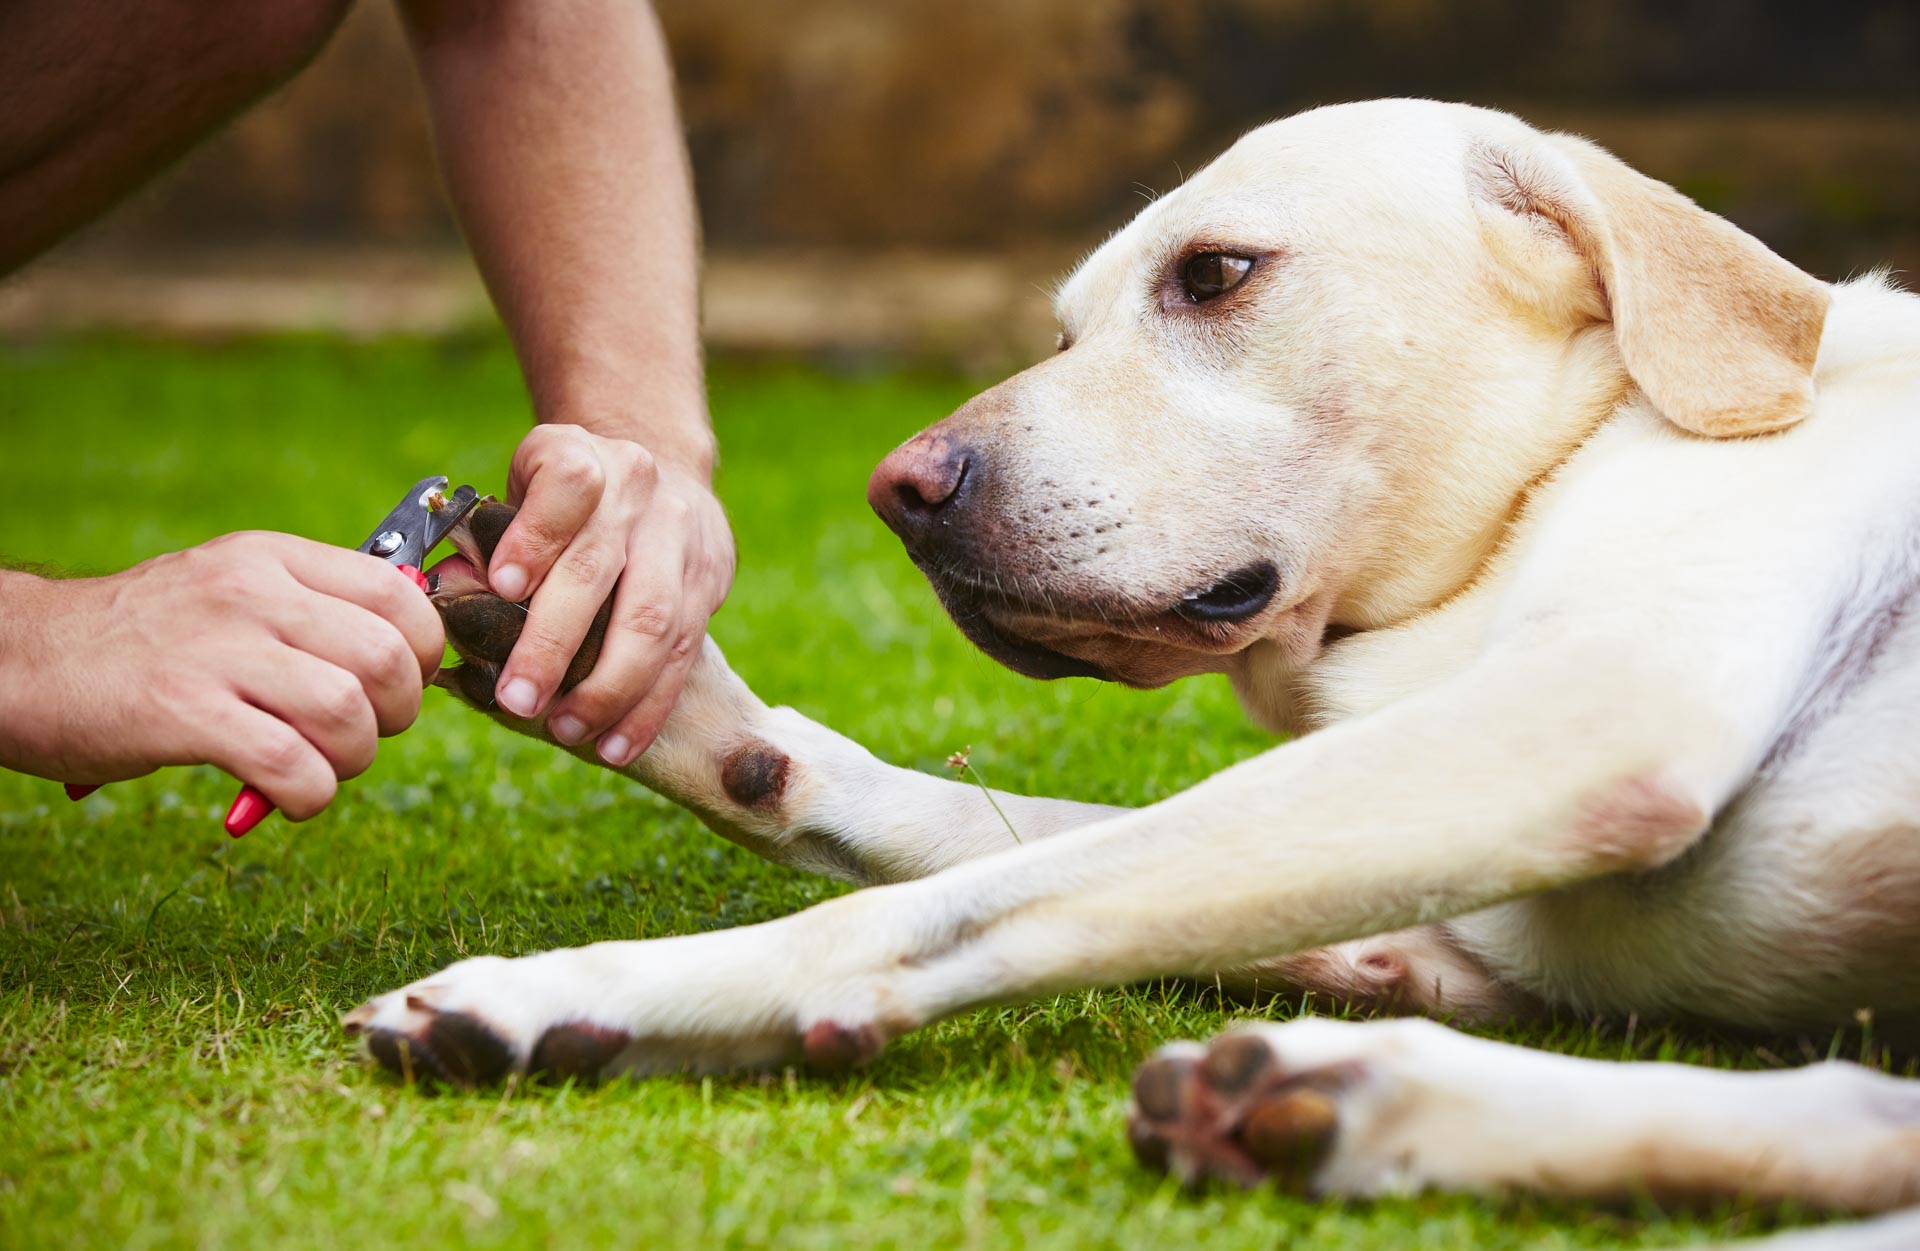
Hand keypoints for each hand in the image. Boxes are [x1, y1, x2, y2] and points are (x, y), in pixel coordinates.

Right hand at [0, 533, 444, 817]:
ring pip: (348, 711)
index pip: (400, 592)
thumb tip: (409, 656)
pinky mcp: (180, 711)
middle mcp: (250, 592)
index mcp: (272, 558)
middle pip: (387, 657)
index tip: (398, 685)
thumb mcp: (231, 592)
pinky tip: (286, 796)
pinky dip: (310, 794)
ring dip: (352, 759)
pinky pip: (291, 763)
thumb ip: (313, 612)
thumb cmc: (145, 640)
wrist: (21, 658)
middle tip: (359, 735)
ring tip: (318, 768)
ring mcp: (215, 649)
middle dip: (397, 714)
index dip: (422, 652)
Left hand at [482, 424, 733, 764]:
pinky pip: (683, 655)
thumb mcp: (523, 489)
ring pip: (653, 621)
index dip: (535, 536)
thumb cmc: (567, 498)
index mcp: (581, 457)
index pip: (567, 486)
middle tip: (517, 699)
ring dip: (608, 688)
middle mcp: (637, 491)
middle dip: (556, 642)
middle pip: (600, 569)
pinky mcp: (709, 581)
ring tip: (568, 729)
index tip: (503, 586)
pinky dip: (647, 707)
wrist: (660, 469)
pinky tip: (615, 743)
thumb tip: (449, 593)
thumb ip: (489, 538)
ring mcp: (681, 537)